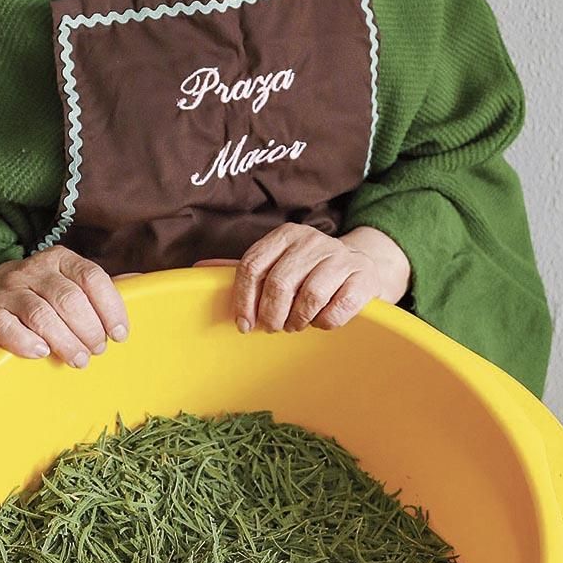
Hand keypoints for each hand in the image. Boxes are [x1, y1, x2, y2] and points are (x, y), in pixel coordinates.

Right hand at [0, 246, 129, 367]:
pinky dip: (26, 343)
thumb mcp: (69, 282)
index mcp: (61, 258)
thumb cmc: (40, 294)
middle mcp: (34, 268)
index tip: (120, 334)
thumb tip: (141, 282)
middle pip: (69, 299)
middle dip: (89, 330)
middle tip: (96, 351)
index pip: (92, 277)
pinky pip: (7, 327)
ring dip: (65, 342)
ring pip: (42, 315)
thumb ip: (100, 287)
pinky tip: (41, 354)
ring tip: (78, 359)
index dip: (110, 307)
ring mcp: (8, 289)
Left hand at [197, 223, 410, 333]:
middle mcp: (313, 240)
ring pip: (310, 296)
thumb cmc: (310, 269)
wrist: (363, 265)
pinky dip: (325, 322)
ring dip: (299, 319)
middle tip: (273, 328)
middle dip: (271, 314)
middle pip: (279, 282)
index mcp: (286, 235)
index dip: (244, 299)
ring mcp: (341, 257)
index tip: (243, 324)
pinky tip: (321, 321)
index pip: (253, 265)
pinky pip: (338, 308)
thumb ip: (245, 268)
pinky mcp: (364, 277)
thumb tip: (198, 269)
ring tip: (296, 324)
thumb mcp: (278, 262)